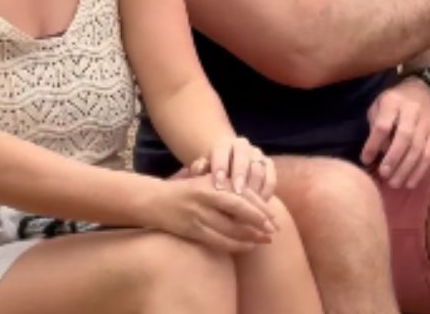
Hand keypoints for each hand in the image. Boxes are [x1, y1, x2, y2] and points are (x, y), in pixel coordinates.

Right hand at [144, 172, 277, 251]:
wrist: (154, 200)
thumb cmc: (187, 191)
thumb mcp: (207, 181)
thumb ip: (228, 188)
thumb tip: (257, 200)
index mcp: (213, 181)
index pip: (243, 194)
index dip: (260, 207)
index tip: (274, 217)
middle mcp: (207, 196)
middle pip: (239, 210)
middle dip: (259, 222)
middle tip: (274, 230)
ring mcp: (198, 214)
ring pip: (230, 228)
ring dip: (250, 236)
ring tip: (264, 241)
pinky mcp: (191, 230)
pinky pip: (217, 240)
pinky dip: (234, 245)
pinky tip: (246, 247)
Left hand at [204, 135, 276, 199]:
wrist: (226, 166)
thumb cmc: (210, 172)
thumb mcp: (201, 170)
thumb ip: (198, 170)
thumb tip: (198, 169)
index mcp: (223, 145)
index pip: (222, 153)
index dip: (220, 169)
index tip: (218, 187)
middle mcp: (242, 146)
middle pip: (244, 159)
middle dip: (241, 177)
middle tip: (237, 194)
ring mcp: (257, 155)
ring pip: (259, 170)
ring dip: (254, 187)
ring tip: (247, 204)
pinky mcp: (269, 165)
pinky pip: (271, 179)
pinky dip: (266, 192)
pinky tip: (259, 206)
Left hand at [359, 78, 429, 188]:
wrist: (424, 90)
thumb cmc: (394, 101)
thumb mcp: (379, 105)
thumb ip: (375, 125)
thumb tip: (375, 153)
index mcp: (393, 102)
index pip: (383, 125)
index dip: (373, 144)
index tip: (365, 160)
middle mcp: (412, 111)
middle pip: (404, 137)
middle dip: (393, 158)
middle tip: (383, 175)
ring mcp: (426, 123)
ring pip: (418, 148)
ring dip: (406, 169)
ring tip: (394, 183)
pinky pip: (429, 154)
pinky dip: (420, 171)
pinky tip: (410, 183)